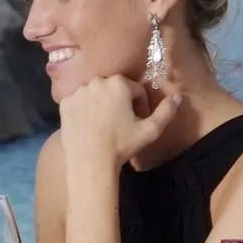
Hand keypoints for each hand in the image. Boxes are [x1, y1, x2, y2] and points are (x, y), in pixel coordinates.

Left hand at [58, 76, 182, 175]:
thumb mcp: (151, 130)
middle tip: (119, 124)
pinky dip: (84, 110)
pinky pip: (79, 101)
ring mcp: (78, 91)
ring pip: (96, 94)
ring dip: (101, 104)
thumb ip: (166, 111)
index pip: (135, 90)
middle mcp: (97, 81)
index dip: (139, 106)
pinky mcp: (64, 103)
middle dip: (119, 103)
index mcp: (119, 83)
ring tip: (104, 125)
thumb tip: (178, 97)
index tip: (136, 122)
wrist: (90, 162)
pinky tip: (89, 126)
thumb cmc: (122, 146)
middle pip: (114, 89)